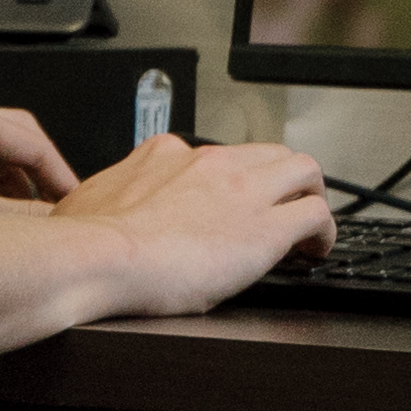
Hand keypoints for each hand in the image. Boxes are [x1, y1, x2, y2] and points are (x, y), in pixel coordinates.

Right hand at [57, 131, 335, 308]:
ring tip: (308, 227)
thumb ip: (105, 200)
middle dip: (281, 180)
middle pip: (268, 153)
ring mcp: (243, 191)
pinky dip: (324, 232)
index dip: (231, 181)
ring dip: (311, 196)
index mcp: (167, 155)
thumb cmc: (86, 243)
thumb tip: (91, 213)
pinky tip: (316, 251)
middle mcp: (211, 163)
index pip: (216, 156)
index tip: (230, 204)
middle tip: (282, 208)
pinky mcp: (266, 228)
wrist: (97, 257)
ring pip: (304, 170)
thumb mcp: (87, 203)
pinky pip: (316, 216)